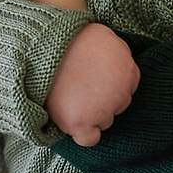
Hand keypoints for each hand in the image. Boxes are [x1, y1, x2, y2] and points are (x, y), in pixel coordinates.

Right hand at [46, 23, 136, 146]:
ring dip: (91, 112)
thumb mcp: (102, 34)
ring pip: (104, 121)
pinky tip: (72, 119)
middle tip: (81, 84)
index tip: (94, 77)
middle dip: (102, 97)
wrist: (44, 45)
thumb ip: (115, 49)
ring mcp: (102, 110)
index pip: (127, 86)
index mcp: (129, 69)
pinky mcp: (81, 122)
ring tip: (70, 95)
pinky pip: (89, 138)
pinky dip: (83, 132)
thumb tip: (113, 61)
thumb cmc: (69, 37)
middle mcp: (121, 92)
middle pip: (118, 105)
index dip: (110, 82)